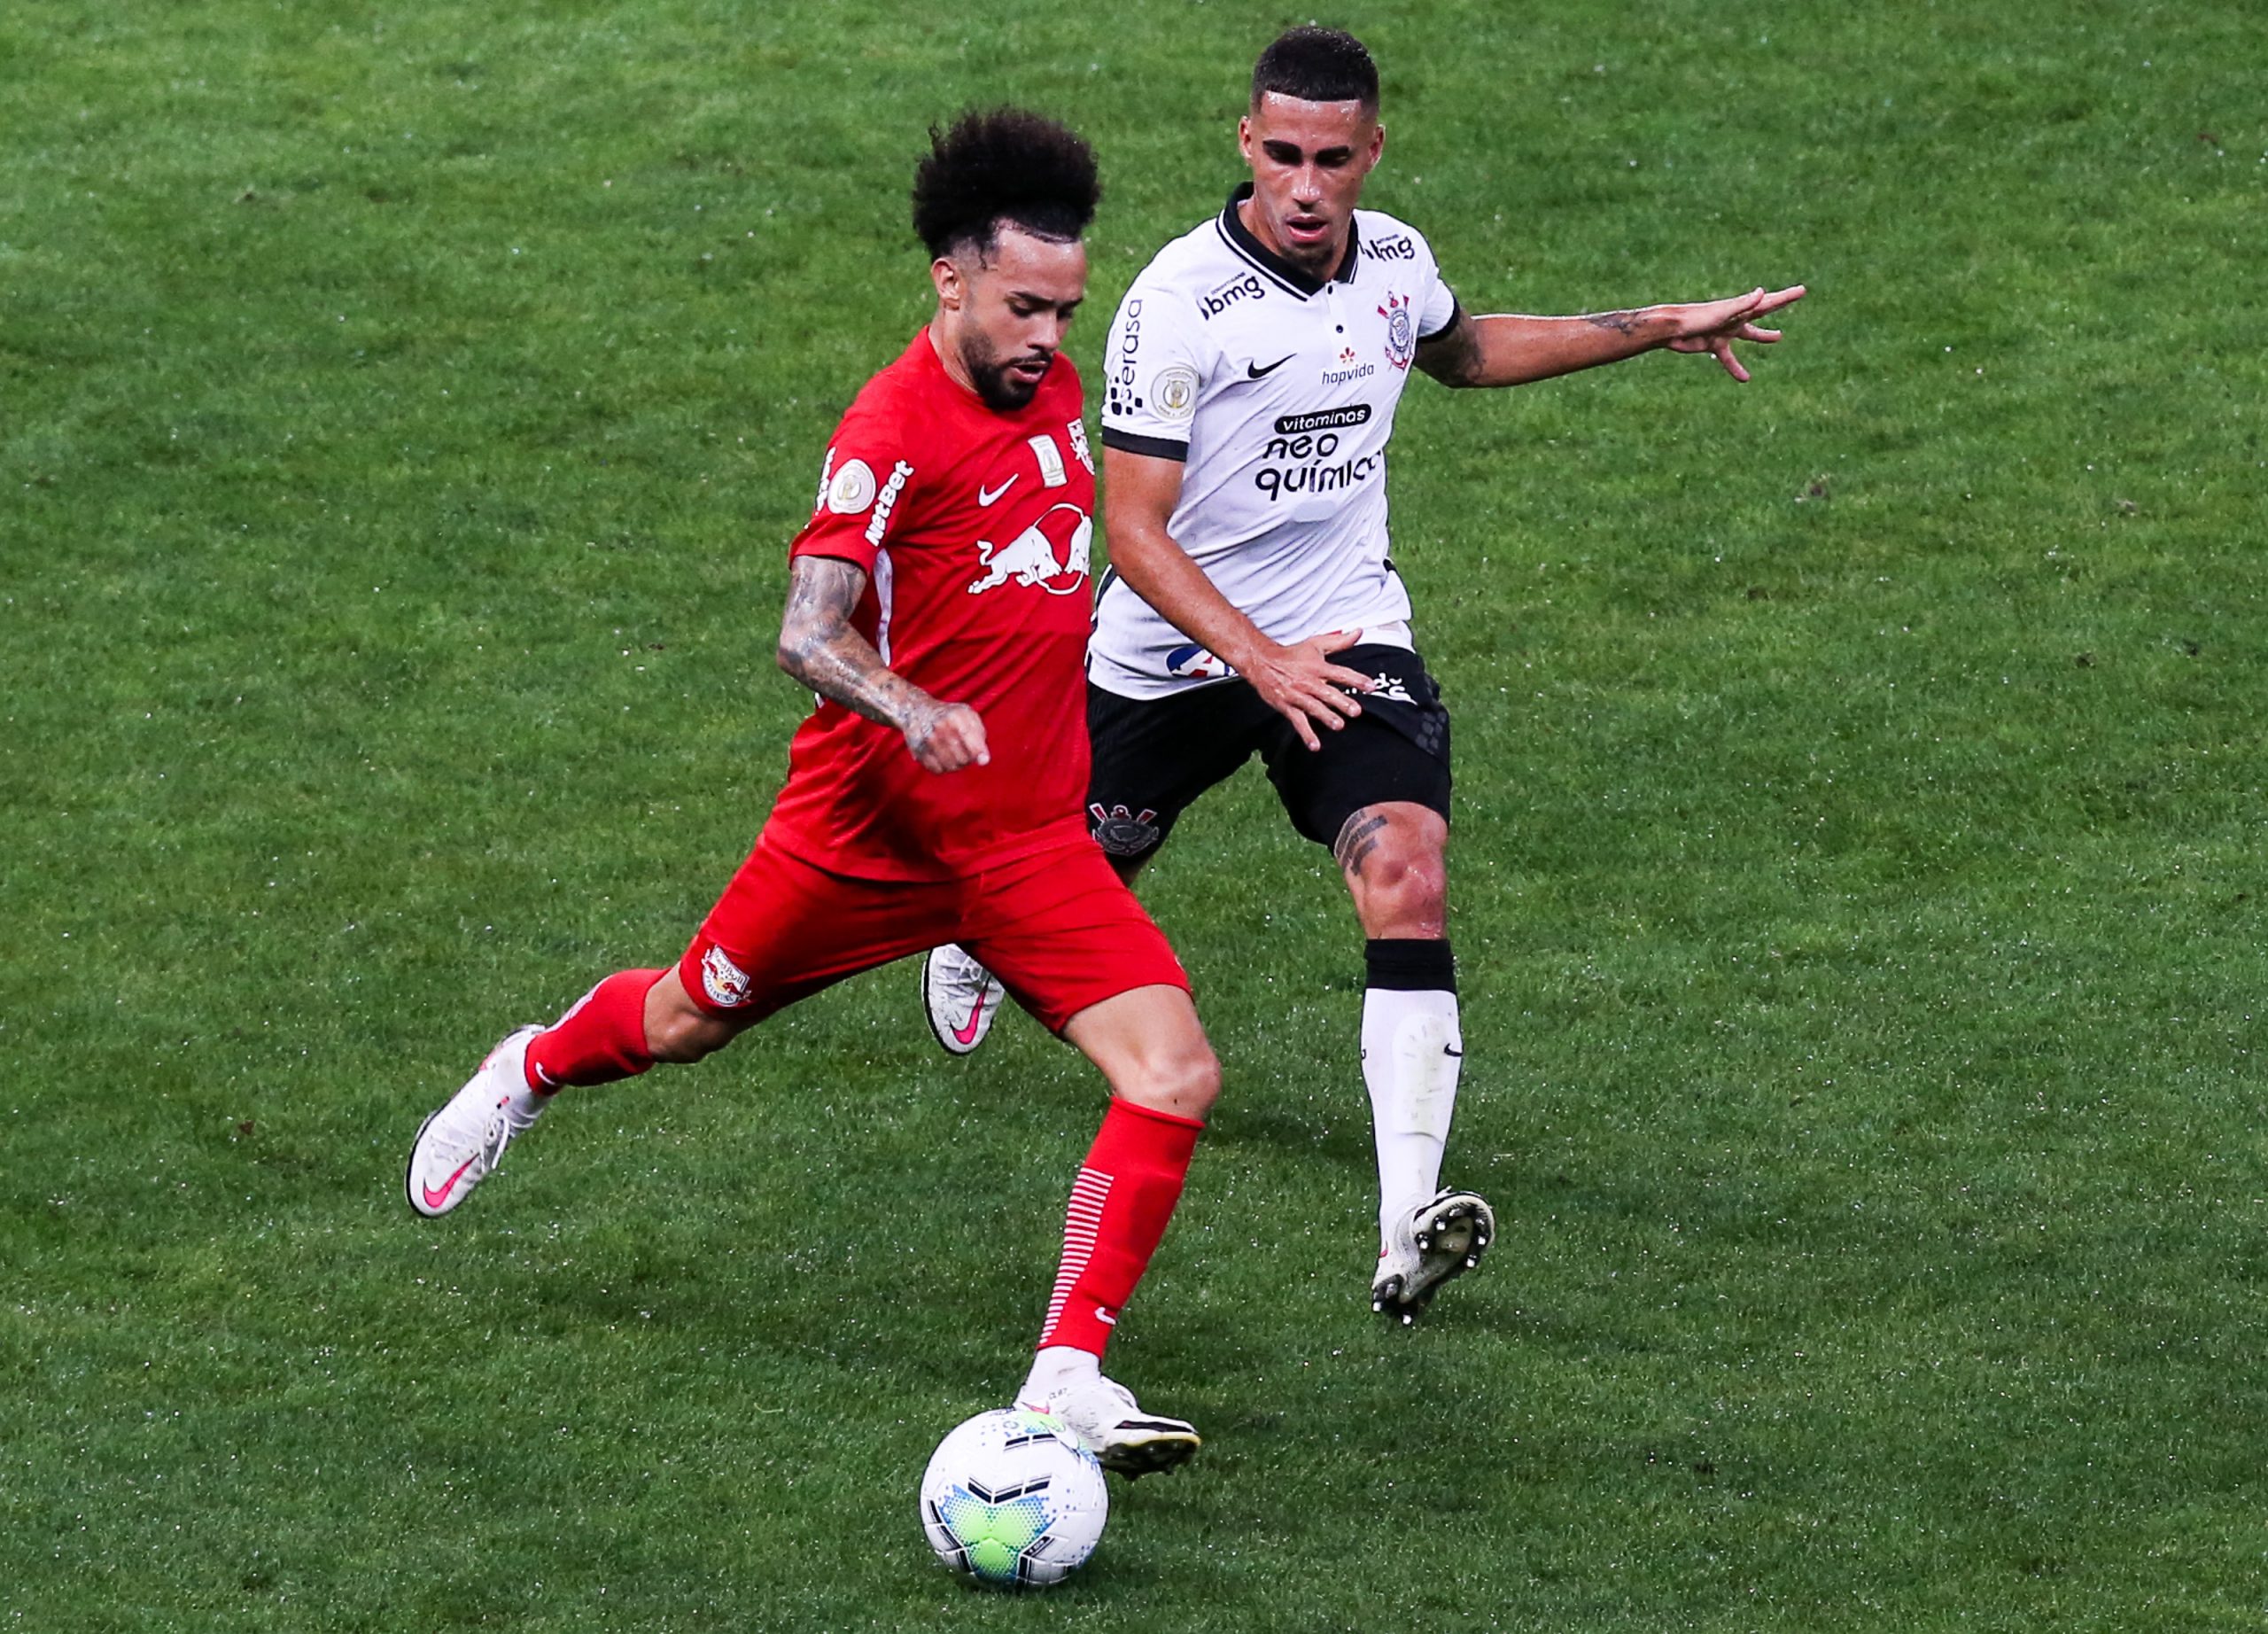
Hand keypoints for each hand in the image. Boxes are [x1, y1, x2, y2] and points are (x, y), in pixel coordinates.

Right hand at [904, 700, 989, 773]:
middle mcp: (940, 727)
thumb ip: (979, 737)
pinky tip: (943, 757)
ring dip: (956, 764)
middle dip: (968, 758)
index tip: (983, 759)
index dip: (978, 753)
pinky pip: (937, 769)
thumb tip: (983, 761)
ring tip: (954, 753)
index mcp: (956, 717)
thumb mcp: (969, 717)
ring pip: (951, 766)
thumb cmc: (949, 715)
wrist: (917, 710)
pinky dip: (943, 767)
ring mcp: (927, 740)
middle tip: (964, 750)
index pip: (972, 744)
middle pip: (963, 759)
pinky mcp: (918, 751)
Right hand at [1237, 628, 1375, 751]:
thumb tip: (1358, 632)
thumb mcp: (1316, 645)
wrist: (1262, 662)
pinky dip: (1306, 734)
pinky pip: (1298, 721)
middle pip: (1327, 692)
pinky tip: (1315, 745)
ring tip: (1338, 725)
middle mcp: (1308, 681)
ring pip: (1313, 707)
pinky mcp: (1287, 706)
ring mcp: (1297, 695)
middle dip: (1341, 702)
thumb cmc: (1292, 655)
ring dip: (1326, 716)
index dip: (1356, 679)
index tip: (1371, 686)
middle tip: (1356, 711)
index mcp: (1317, 667)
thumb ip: (1339, 642)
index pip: (1340, 673)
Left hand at [1661, 284, 1805, 381]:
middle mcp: (1735, 318)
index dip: (1786, 297)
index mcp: (1740, 309)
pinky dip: (1736, 368)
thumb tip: (1762, 292)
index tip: (1802, 290)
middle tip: (1794, 296)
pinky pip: (1728, 358)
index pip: (1768, 303)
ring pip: (1748, 335)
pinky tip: (1745, 379)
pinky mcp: (1714, 344)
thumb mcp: (1723, 312)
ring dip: (1763, 336)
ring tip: (1778, 336)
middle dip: (1778, 304)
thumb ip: (1743, 304)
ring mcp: (1725, 331)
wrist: (1672, 329)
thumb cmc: (1696, 318)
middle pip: (1762, 312)